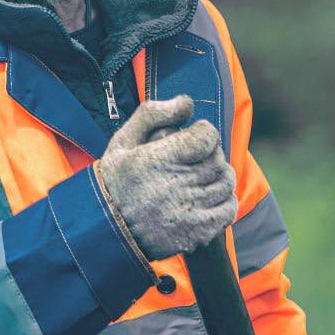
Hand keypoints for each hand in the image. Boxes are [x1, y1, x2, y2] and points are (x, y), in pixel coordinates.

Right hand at [94, 95, 236, 260]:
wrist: (106, 228)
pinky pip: (228, 210)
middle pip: (217, 159)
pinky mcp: (196, 231)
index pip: (206, 138)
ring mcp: (188, 210)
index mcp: (158, 159)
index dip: (204, 132)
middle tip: (196, 156)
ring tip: (203, 175)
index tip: (194, 136)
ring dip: (219, 175)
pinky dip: (225, 200)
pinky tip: (209, 197)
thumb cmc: (116, 179)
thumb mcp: (124, 140)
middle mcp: (176, 185)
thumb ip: (153, 114)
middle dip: (211, 153)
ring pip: (225, 183)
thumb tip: (187, 103)